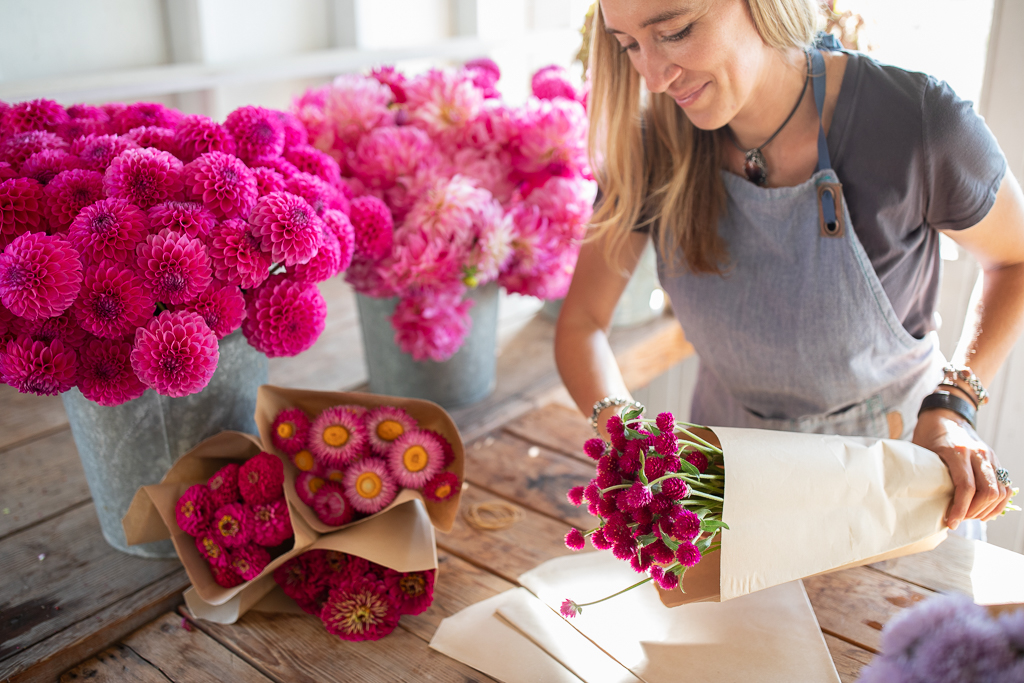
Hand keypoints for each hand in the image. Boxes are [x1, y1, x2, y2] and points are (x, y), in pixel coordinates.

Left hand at [912, 408, 1013, 529]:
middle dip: (974, 512)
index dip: (960, 509)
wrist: (946, 414)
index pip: (966, 487)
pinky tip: (984, 511)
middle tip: (959, 519)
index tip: (951, 522)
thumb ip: (926, 473)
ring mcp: (990, 456)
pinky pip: (1005, 486)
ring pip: (1000, 491)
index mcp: (958, 451)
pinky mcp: (995, 460)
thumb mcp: (922, 451)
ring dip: (987, 510)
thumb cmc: (928, 434)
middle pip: (988, 492)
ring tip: (970, 517)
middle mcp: (978, 454)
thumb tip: (919, 501)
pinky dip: (998, 503)